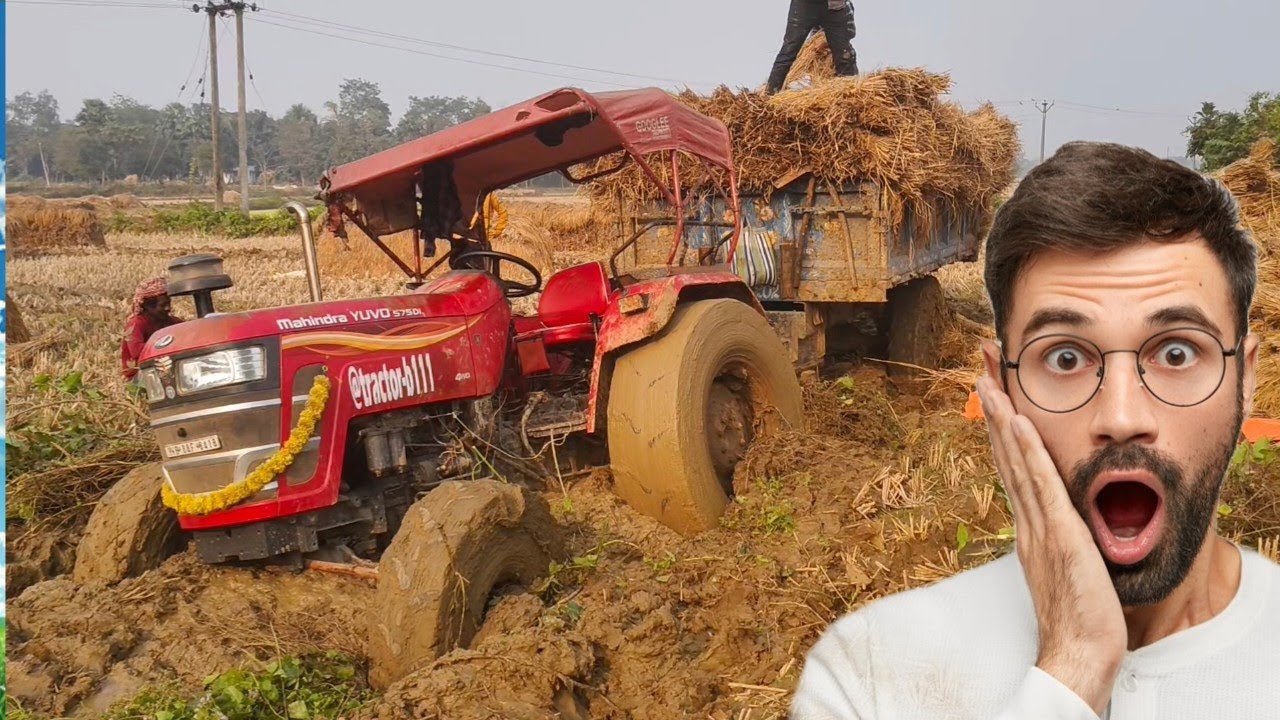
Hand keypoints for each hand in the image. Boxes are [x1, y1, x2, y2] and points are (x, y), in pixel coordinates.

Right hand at [976, 376, 1125, 715]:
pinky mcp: (1059, 534)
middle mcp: (1027, 521)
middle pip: (1005, 454)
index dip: (1001, 429)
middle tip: (981, 369)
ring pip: (1015, 461)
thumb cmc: (1081, 621)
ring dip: (1001, 417)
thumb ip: (1063, 541)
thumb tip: (1065, 524)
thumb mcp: (1070, 569)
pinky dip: (1026, 450)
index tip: (993, 394)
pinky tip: (1017, 422)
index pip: (1012, 467)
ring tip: (989, 381)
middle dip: (993, 409)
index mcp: (1031, 527)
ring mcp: (1039, 526)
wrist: (1078, 654)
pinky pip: (1040, 484)